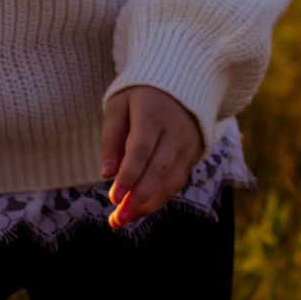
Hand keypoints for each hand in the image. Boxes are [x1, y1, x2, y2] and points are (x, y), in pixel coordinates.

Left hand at [100, 85, 202, 227]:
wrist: (182, 80)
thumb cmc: (141, 94)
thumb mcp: (120, 105)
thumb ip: (112, 137)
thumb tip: (107, 173)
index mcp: (154, 113)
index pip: (141, 150)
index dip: (128, 176)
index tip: (112, 198)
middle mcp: (176, 130)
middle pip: (158, 170)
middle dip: (138, 198)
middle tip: (118, 219)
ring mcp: (188, 143)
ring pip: (172, 180)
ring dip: (149, 204)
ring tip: (125, 219)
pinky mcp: (193, 154)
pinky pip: (178, 181)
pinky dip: (160, 198)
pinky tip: (140, 208)